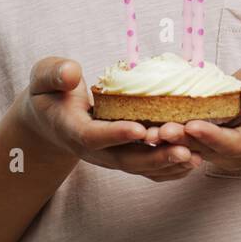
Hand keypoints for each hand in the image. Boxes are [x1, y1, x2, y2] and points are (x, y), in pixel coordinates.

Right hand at [18, 57, 204, 182]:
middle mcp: (94, 150)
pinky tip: (195, 160)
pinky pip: (148, 168)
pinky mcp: (123, 157)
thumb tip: (71, 73)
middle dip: (155, 156)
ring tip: (196, 156)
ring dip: (169, 163)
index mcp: (72, 130)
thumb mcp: (43, 77)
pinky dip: (171, 167)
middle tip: (183, 149)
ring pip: (141, 166)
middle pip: (125, 159)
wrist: (51, 119)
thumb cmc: (50, 92)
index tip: (139, 129)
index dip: (116, 134)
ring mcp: (110, 157)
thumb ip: (54, 74)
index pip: (94, 136)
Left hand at [145, 58, 240, 172]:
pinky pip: (185, 139)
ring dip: (169, 141)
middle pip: (207, 150)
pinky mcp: (205, 140)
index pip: (234, 144)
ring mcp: (220, 148)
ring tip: (146, 131)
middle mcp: (237, 151)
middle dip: (183, 141)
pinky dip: (168, 132)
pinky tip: (146, 124)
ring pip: (192, 148)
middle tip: (159, 131)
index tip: (192, 125)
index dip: (212, 137)